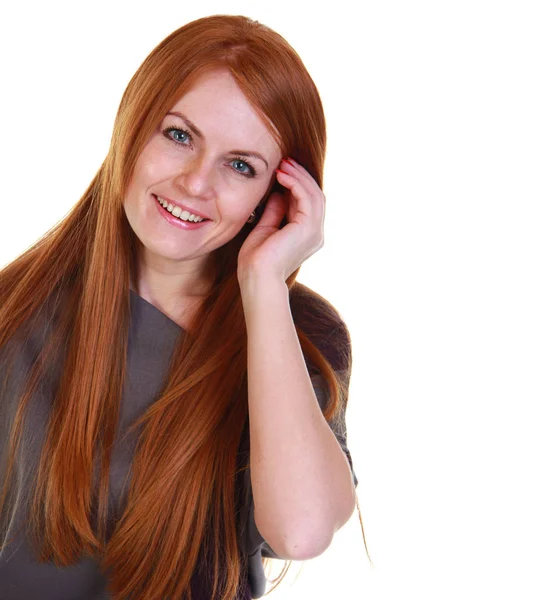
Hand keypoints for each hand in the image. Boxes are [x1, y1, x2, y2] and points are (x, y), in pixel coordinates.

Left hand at [237, 157, 324, 283]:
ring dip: (298, 176)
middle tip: (284, 160)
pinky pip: (306, 197)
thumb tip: (279, 193)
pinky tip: (281, 175)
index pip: (307, 203)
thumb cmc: (256, 261)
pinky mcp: (308, 228)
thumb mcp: (265, 229)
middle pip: (314, 195)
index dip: (296, 184)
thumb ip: (275, 211)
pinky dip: (295, 183)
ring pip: (314, 194)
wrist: (257, 278)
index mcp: (306, 236)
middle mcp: (315, 234)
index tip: (281, 169)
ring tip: (283, 163)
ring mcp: (315, 232)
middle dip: (300, 176)